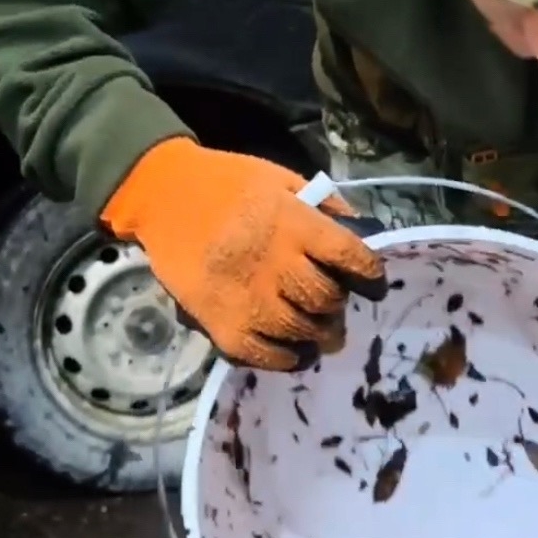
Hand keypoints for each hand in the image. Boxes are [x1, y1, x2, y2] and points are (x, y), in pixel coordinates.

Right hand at [100, 138, 385, 369]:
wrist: (163, 197)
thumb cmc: (228, 184)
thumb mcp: (282, 179)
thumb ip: (325, 206)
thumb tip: (361, 235)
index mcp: (292, 224)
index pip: (349, 257)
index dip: (370, 275)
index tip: (374, 284)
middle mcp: (273, 265)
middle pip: (326, 298)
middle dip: (338, 304)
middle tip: (334, 304)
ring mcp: (246, 299)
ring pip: (301, 331)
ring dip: (319, 333)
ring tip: (322, 331)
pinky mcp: (221, 325)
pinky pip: (266, 356)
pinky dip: (288, 358)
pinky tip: (295, 350)